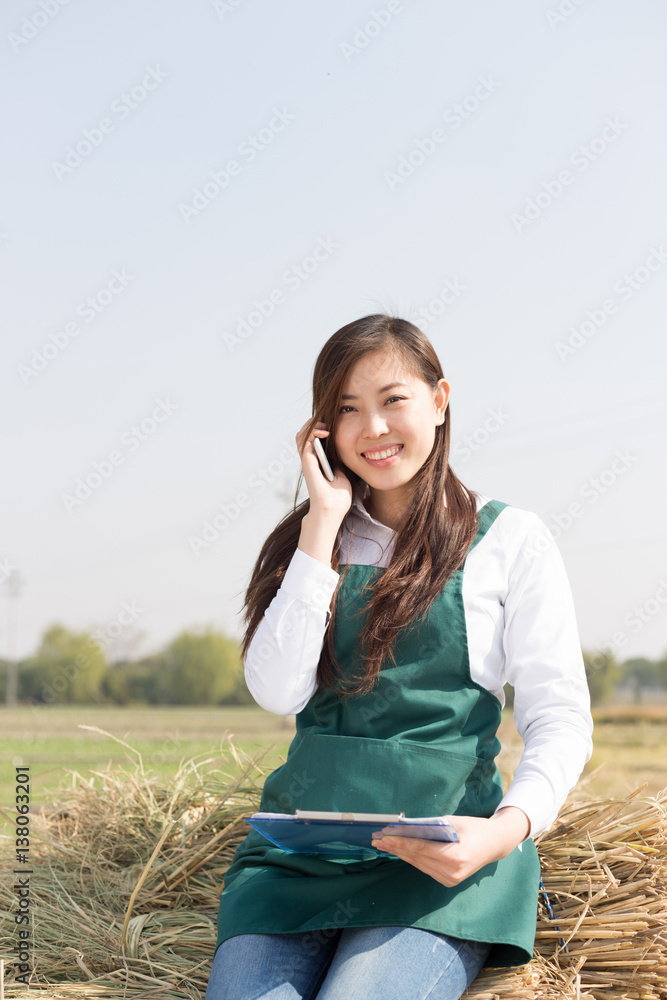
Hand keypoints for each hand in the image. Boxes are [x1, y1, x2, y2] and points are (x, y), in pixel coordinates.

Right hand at [295, 418, 351, 519]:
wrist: (333, 509)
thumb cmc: (339, 496)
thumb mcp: (343, 473)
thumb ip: (341, 461)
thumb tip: (348, 448)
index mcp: (318, 461)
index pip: (314, 439)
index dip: (320, 428)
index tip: (334, 424)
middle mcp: (310, 459)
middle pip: (305, 434)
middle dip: (315, 424)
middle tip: (328, 423)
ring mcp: (307, 461)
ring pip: (301, 435)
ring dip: (312, 426)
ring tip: (324, 426)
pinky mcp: (307, 462)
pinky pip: (304, 441)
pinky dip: (313, 433)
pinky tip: (325, 433)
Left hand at [371, 807, 530, 887]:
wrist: (494, 845)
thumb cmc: (474, 828)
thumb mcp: (452, 822)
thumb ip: (429, 827)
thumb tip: (404, 827)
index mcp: (455, 856)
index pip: (420, 848)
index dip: (400, 842)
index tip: (384, 835)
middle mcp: (452, 872)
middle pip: (417, 858)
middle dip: (395, 847)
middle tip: (377, 838)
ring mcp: (450, 880)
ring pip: (418, 864)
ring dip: (400, 854)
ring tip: (383, 844)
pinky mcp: (448, 881)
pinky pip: (425, 868)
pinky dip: (412, 858)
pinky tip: (399, 851)